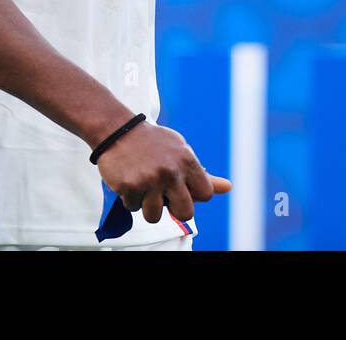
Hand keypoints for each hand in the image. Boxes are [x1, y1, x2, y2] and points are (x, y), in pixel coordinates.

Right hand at [93, 120, 231, 223]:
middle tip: (161, 194)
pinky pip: (133, 208)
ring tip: (142, 186)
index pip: (205, 194)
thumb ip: (202, 174)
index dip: (192, 195)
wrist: (117, 130)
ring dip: (146, 206)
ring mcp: (150, 180)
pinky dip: (129, 198)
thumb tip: (228, 188)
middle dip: (173, 209)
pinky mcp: (130, 186)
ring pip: (155, 216)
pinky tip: (128, 180)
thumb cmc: (152, 143)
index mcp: (187, 160)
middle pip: (185, 213)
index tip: (180, 186)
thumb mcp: (181, 152)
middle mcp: (171, 171)